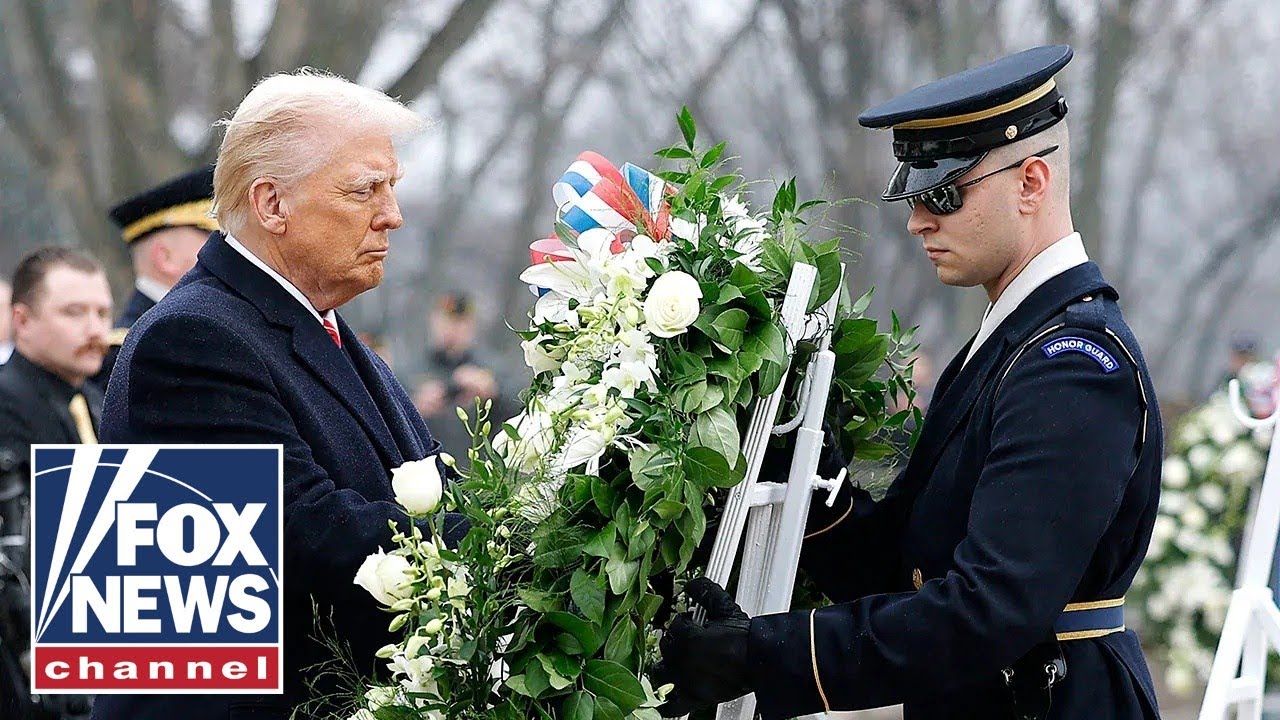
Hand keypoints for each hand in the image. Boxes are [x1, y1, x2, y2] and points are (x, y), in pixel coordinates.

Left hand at [653, 578, 750, 716]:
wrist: (761, 662)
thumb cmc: (745, 638)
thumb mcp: (725, 608)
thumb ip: (706, 593)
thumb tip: (692, 584)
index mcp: (687, 639)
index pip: (675, 627)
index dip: (684, 623)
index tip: (692, 623)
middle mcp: (682, 662)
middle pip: (666, 648)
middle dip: (675, 642)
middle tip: (688, 640)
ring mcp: (686, 682)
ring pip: (661, 674)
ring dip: (665, 666)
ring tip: (675, 662)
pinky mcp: (695, 699)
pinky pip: (672, 707)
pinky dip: (666, 704)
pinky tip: (665, 698)